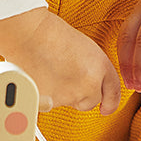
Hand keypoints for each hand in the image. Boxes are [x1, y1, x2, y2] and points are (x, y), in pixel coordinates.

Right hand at [0, 7, 121, 114]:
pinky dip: (44, 97)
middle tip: (64, 78)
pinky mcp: (52, 103)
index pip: (112, 91)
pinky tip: (39, 79)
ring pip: (67, 103)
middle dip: (79, 95)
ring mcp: (70, 96)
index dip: (110, 102)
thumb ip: (88, 68)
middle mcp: (90, 84)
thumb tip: (83, 80)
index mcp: (100, 66)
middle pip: (89, 102)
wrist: (28, 34)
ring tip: (48, 72)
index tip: (107, 108)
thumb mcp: (81, 47)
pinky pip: (50, 105)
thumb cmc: (48, 32)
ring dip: (60, 94)